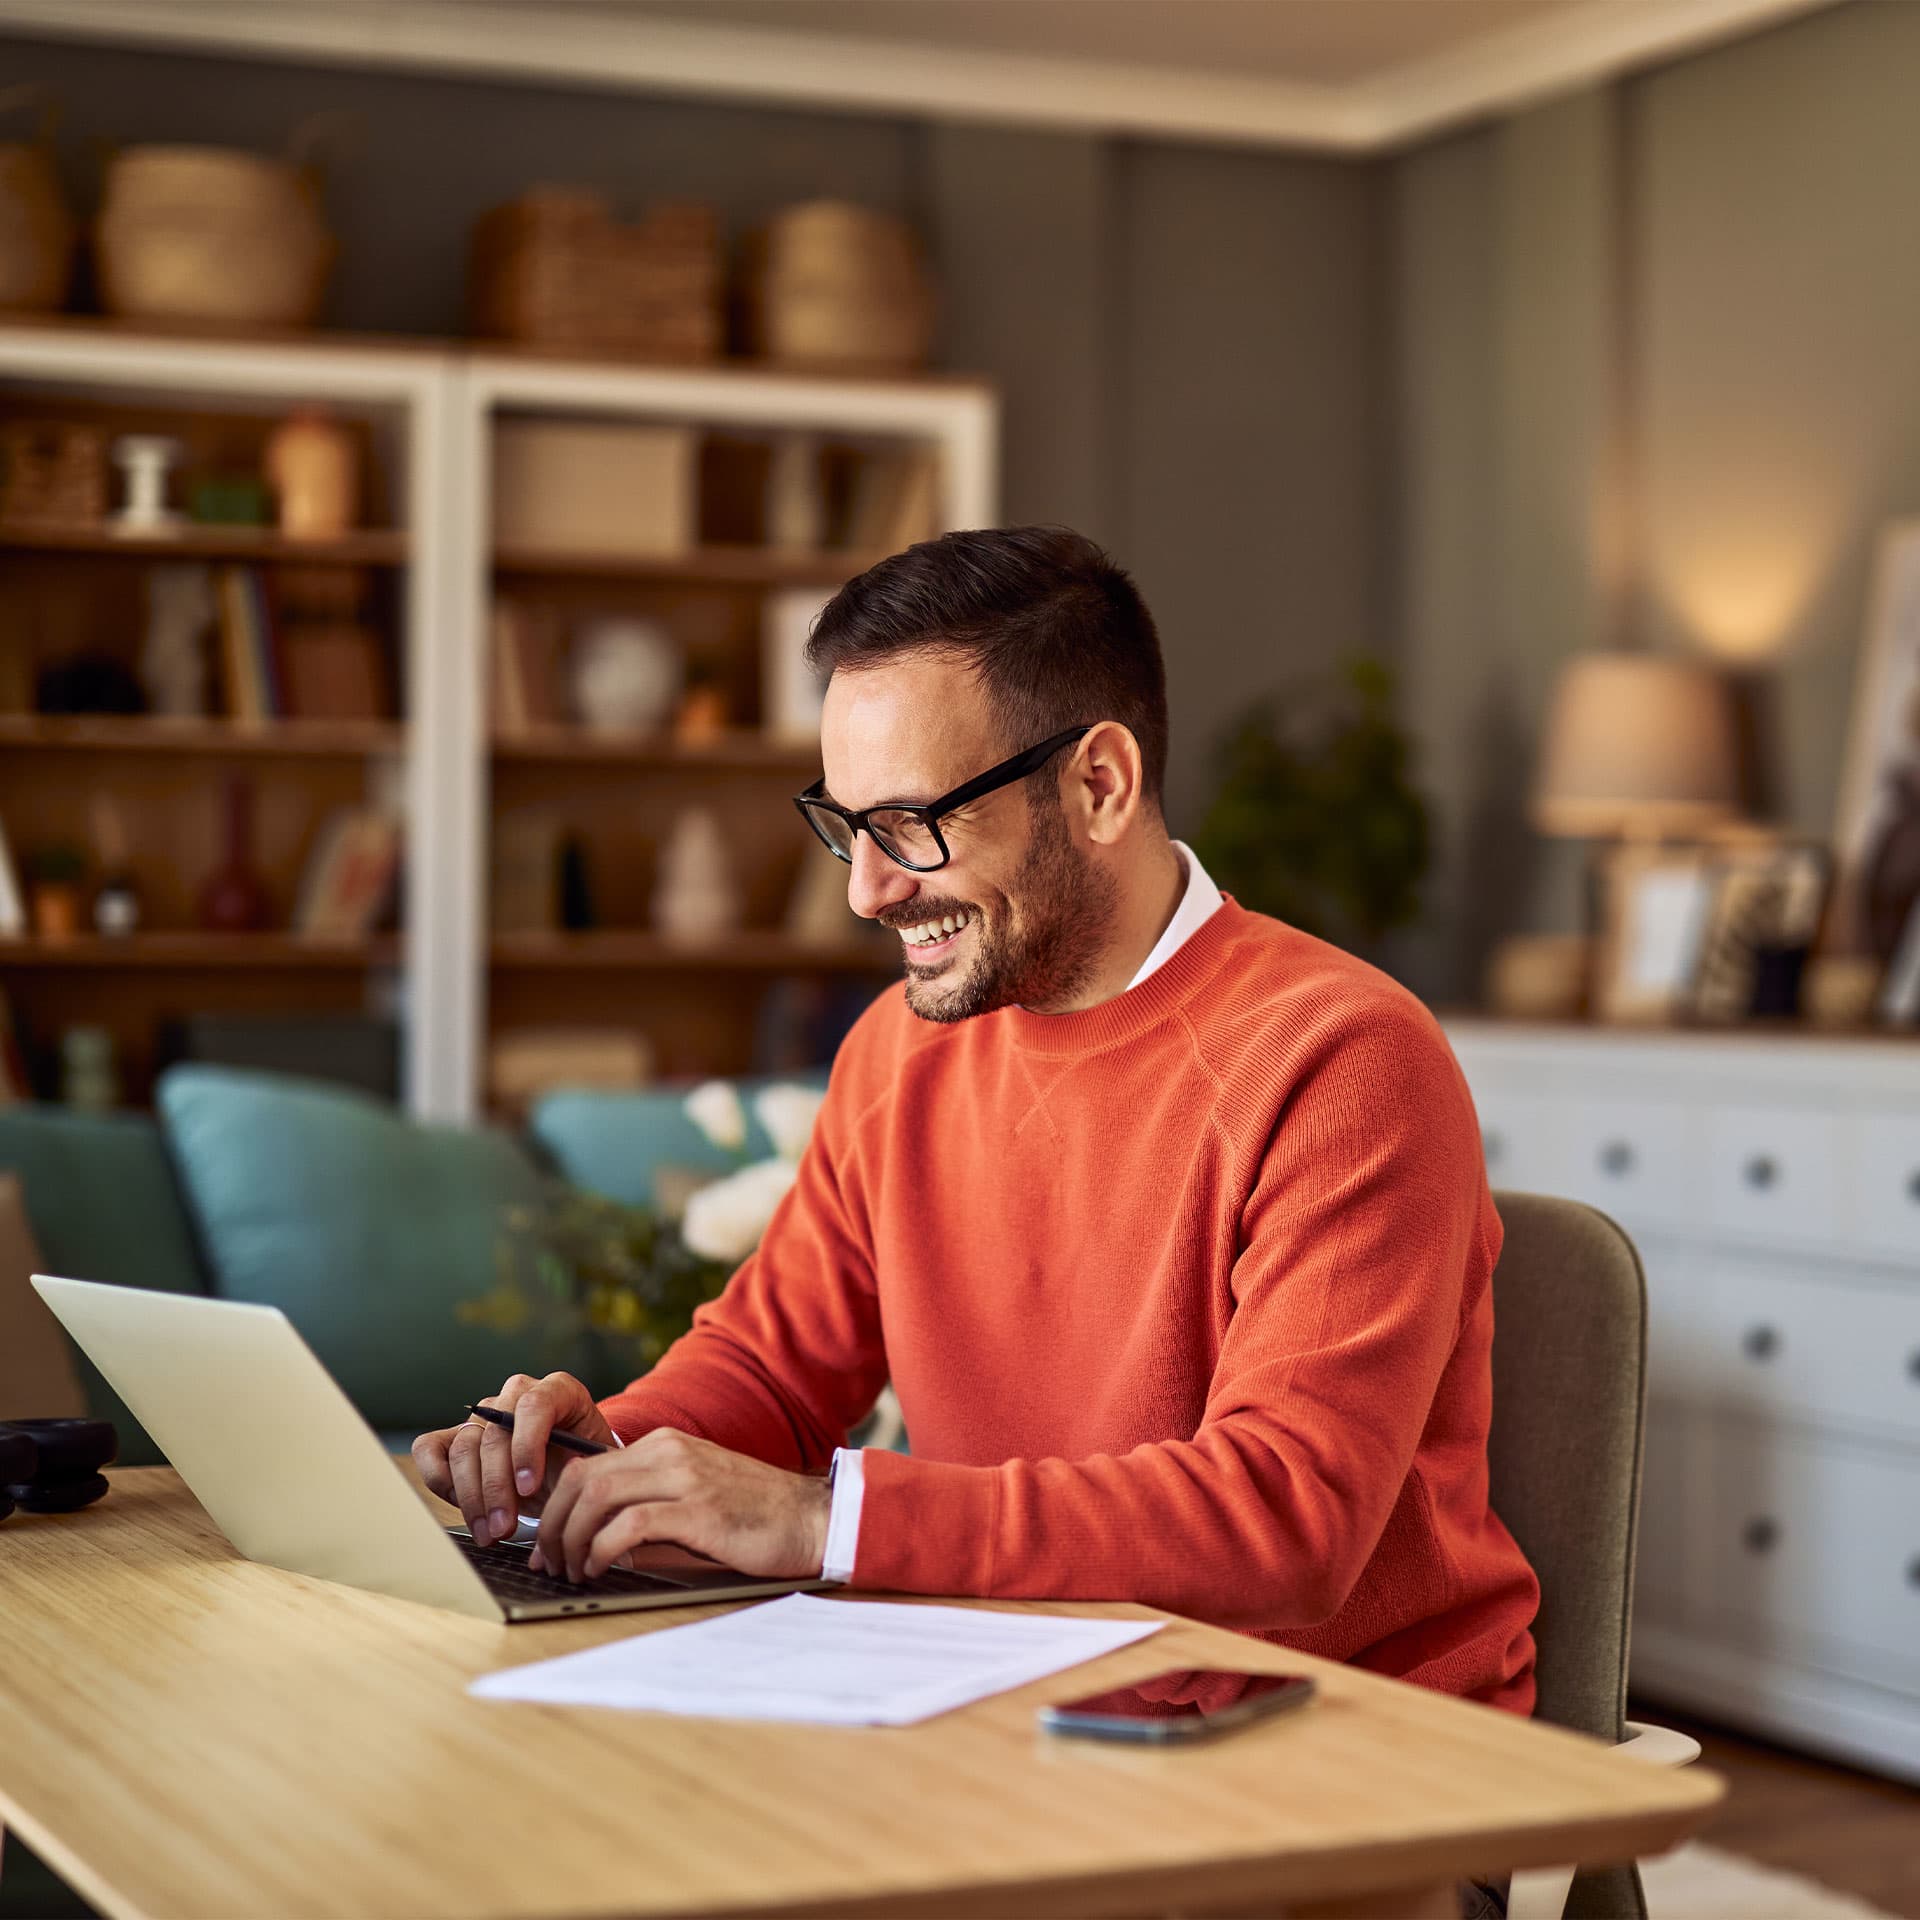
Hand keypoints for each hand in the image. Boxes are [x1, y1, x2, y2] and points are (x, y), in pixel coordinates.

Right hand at [412, 1372, 615, 1547]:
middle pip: (494, 1434)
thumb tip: (563, 1500)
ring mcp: (484, 1413)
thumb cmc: (583, 1466)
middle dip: (497, 1487)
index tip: (529, 1487)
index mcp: (559, 1390)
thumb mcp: (594, 1467)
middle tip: (505, 1528)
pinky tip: (465, 1509)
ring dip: (473, 1498)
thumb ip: (582, 1473)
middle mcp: (517, 1394)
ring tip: (490, 1533)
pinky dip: (440, 1480)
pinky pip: (430, 1448)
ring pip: (464, 1448)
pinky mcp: (455, 1434)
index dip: (527, 1447)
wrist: (569, 1470)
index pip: (534, 1405)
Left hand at [530, 1428, 830, 1584]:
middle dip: (554, 1525)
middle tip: (549, 1564)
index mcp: (666, 1446)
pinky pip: (630, 1524)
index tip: (549, 1545)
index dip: (557, 1508)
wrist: (812, 1519)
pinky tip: (601, 1569)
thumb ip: (648, 1507)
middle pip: (583, 1479)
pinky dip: (602, 1549)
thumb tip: (594, 1541)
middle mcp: (671, 1452)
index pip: (588, 1466)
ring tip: (571, 1572)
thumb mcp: (693, 1500)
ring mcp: (685, 1478)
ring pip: (598, 1496)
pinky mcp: (700, 1510)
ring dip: (572, 1540)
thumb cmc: (754, 1518)